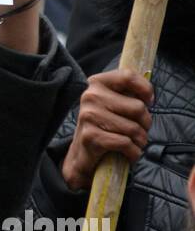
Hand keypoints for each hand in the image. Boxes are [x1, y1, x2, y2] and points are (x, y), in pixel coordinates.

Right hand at [61, 70, 153, 191]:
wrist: (82, 154)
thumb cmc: (104, 127)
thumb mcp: (113, 104)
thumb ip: (128, 93)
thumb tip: (149, 96)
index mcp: (97, 83)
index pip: (128, 76)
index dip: (145, 89)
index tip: (149, 102)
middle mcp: (90, 96)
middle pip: (137, 107)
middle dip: (146, 123)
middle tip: (140, 130)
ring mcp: (89, 116)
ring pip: (133, 128)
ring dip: (140, 141)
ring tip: (134, 143)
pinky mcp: (91, 136)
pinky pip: (125, 143)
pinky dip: (133, 152)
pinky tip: (129, 153)